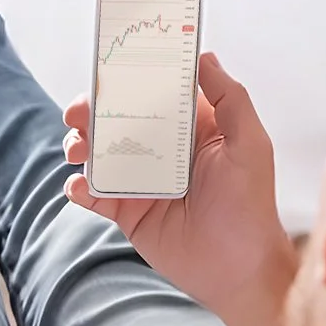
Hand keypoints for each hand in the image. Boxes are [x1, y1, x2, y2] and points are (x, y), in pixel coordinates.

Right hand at [64, 52, 294, 319]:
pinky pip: (92, 194)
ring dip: (78, 145)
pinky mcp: (125, 212)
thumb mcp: (249, 144)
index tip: (107, 63)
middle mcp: (161, 149)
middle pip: (116, 119)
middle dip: (90, 111)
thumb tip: (204, 56)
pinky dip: (78, 187)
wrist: (236, 269)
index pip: (154, 91)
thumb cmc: (250, 205)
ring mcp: (140, 180)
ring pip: (97, 153)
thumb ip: (230, 98)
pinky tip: (79, 186)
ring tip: (75, 151)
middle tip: (77, 113)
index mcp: (190, 127)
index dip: (130, 77)